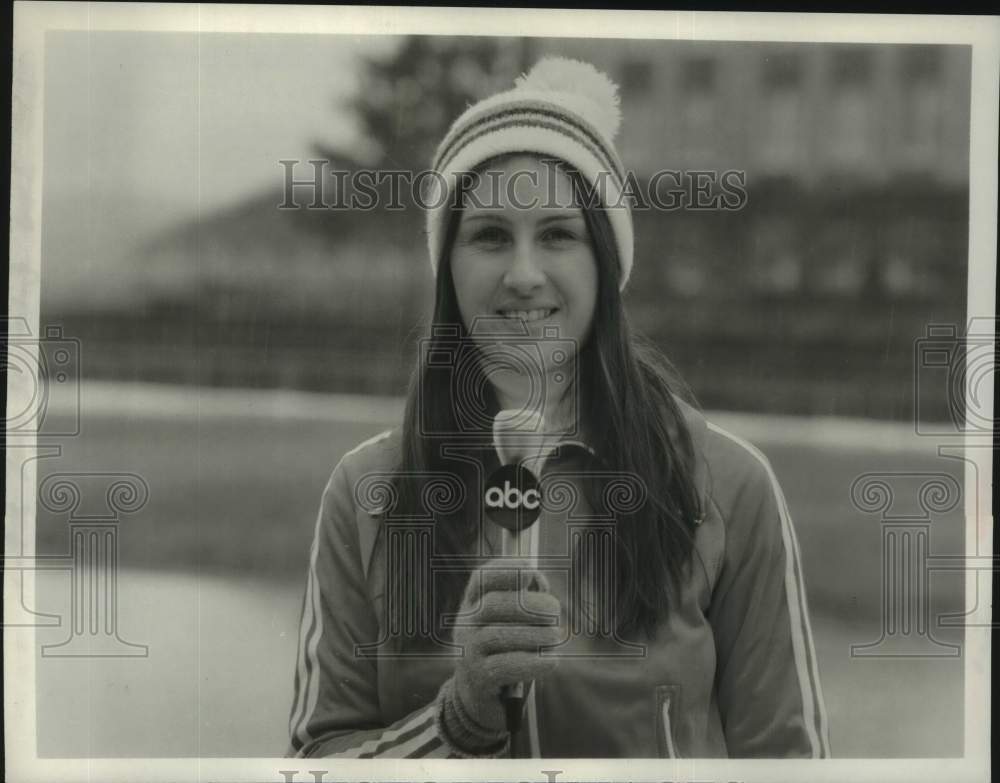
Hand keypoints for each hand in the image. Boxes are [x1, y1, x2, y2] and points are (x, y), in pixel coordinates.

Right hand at [436, 558, 561, 754]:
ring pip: (498, 635)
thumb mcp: (512, 624)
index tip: (531, 572)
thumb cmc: (504, 652)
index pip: (482, 578)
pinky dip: (533, 663)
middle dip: (530, 604)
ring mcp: (467, 652)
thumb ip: (526, 601)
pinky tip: (552, 662)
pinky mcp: (478, 679)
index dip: (506, 570)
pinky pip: (505, 666)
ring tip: (556, 637)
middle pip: (493, 604)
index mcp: (473, 604)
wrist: (480, 699)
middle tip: (555, 611)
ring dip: (535, 634)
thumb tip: (539, 584)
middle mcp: (465, 624)